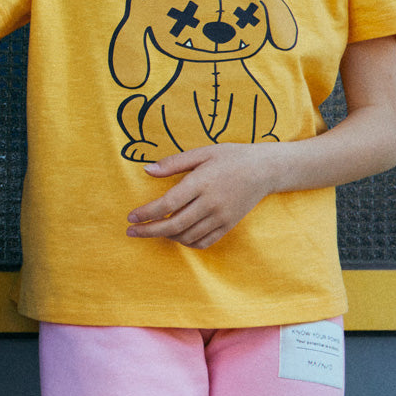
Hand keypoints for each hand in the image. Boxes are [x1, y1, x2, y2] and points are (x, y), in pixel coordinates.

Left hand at [126, 143, 281, 248]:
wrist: (265, 169)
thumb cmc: (230, 157)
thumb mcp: (202, 152)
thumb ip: (173, 163)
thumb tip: (146, 170)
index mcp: (201, 182)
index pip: (167, 204)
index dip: (146, 213)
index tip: (130, 217)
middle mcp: (211, 203)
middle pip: (174, 225)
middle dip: (149, 231)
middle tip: (131, 231)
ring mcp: (221, 217)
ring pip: (187, 236)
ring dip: (166, 236)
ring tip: (152, 230)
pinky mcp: (229, 225)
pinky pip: (204, 241)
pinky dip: (186, 242)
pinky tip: (176, 236)